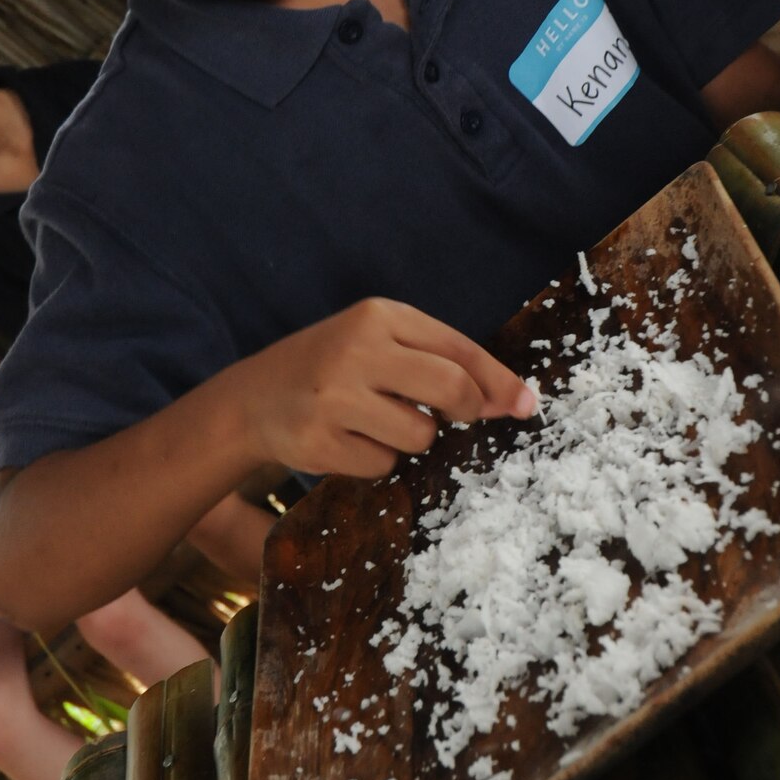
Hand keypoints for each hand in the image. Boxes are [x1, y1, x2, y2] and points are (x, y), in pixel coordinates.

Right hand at [239, 298, 536, 479]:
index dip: (499, 380)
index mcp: (378, 316)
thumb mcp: (378, 343)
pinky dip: (376, 459)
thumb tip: (508, 400)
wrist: (253, 398)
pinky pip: (382, 463)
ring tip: (376, 422)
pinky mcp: (318, 440)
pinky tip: (347, 439)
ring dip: (411, 438)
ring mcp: (334, 396)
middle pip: (450, 387)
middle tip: (456, 417)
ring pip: (419, 434)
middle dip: (465, 409)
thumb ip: (437, 362)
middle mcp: (356, 349)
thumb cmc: (333, 368)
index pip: (458, 348)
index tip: (526, 405)